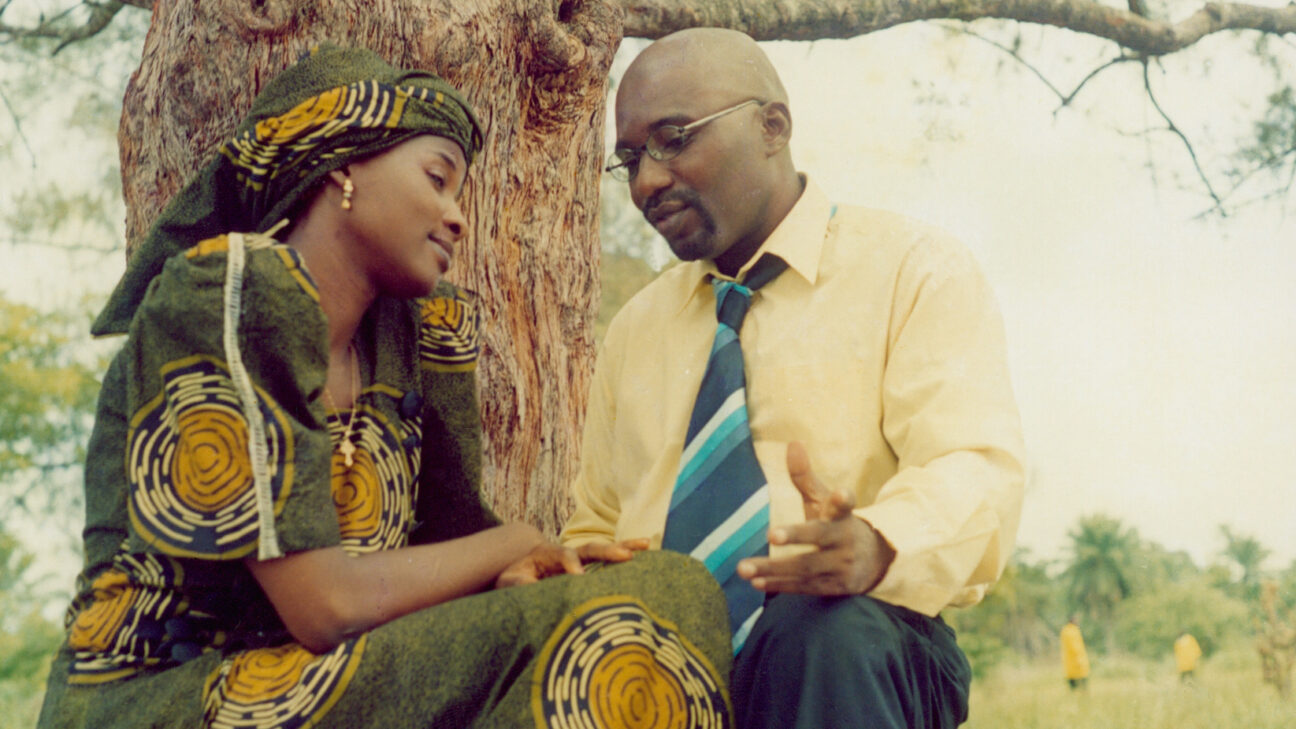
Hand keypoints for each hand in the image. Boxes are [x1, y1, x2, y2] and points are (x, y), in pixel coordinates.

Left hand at [494, 538, 649, 588]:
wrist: (518, 574)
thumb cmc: (513, 579)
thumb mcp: (509, 583)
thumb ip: (520, 584)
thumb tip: (533, 588)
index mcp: (548, 554)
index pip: (564, 555)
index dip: (572, 564)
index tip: (578, 577)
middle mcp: (568, 555)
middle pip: (589, 549)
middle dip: (607, 551)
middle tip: (624, 556)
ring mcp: (580, 562)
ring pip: (604, 552)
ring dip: (624, 548)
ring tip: (646, 544)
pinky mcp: (587, 572)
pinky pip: (609, 567)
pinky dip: (626, 561)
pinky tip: (646, 560)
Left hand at [735, 442, 894, 594]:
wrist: (873, 561)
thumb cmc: (837, 524)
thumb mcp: (823, 500)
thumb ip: (805, 476)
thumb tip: (792, 443)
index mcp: (842, 515)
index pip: (844, 505)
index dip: (842, 499)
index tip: (841, 492)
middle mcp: (843, 540)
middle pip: (819, 537)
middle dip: (796, 535)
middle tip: (772, 534)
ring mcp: (840, 566)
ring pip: (805, 568)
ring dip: (773, 569)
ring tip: (743, 568)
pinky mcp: (834, 587)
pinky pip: (804, 586)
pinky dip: (780, 585)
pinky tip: (756, 582)